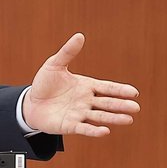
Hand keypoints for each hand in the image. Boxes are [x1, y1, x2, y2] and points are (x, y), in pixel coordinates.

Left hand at [22, 33, 139, 136]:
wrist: (30, 103)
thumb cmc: (44, 84)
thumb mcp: (54, 65)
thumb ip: (68, 52)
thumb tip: (79, 35)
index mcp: (87, 86)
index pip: (107, 88)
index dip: (120, 90)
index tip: (134, 92)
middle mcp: (86, 101)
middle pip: (107, 103)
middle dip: (121, 105)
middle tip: (135, 107)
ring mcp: (79, 114)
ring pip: (99, 117)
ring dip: (113, 118)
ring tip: (128, 119)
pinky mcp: (69, 125)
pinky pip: (83, 128)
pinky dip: (94, 131)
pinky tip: (105, 131)